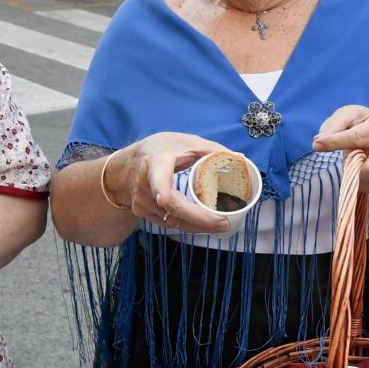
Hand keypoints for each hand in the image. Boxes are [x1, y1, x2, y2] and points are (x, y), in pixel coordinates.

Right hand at [108, 133, 232, 232]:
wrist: (128, 164)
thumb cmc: (160, 150)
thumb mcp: (185, 142)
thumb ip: (212, 150)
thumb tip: (240, 159)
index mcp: (156, 162)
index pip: (156, 177)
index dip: (160, 189)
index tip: (163, 200)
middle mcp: (145, 184)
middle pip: (172, 207)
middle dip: (199, 219)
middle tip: (223, 223)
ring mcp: (141, 201)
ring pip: (172, 220)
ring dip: (197, 225)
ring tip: (220, 225)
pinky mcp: (142, 212)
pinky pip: (168, 223)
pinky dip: (187, 225)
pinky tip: (204, 225)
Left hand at [314, 105, 368, 185]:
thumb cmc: (362, 124)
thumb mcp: (349, 116)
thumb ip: (334, 124)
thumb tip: (319, 141)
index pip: (355, 137)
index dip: (334, 142)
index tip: (316, 144)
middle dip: (354, 170)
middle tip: (344, 161)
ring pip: (364, 181)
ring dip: (352, 172)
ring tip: (353, 158)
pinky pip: (363, 186)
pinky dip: (355, 178)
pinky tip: (358, 166)